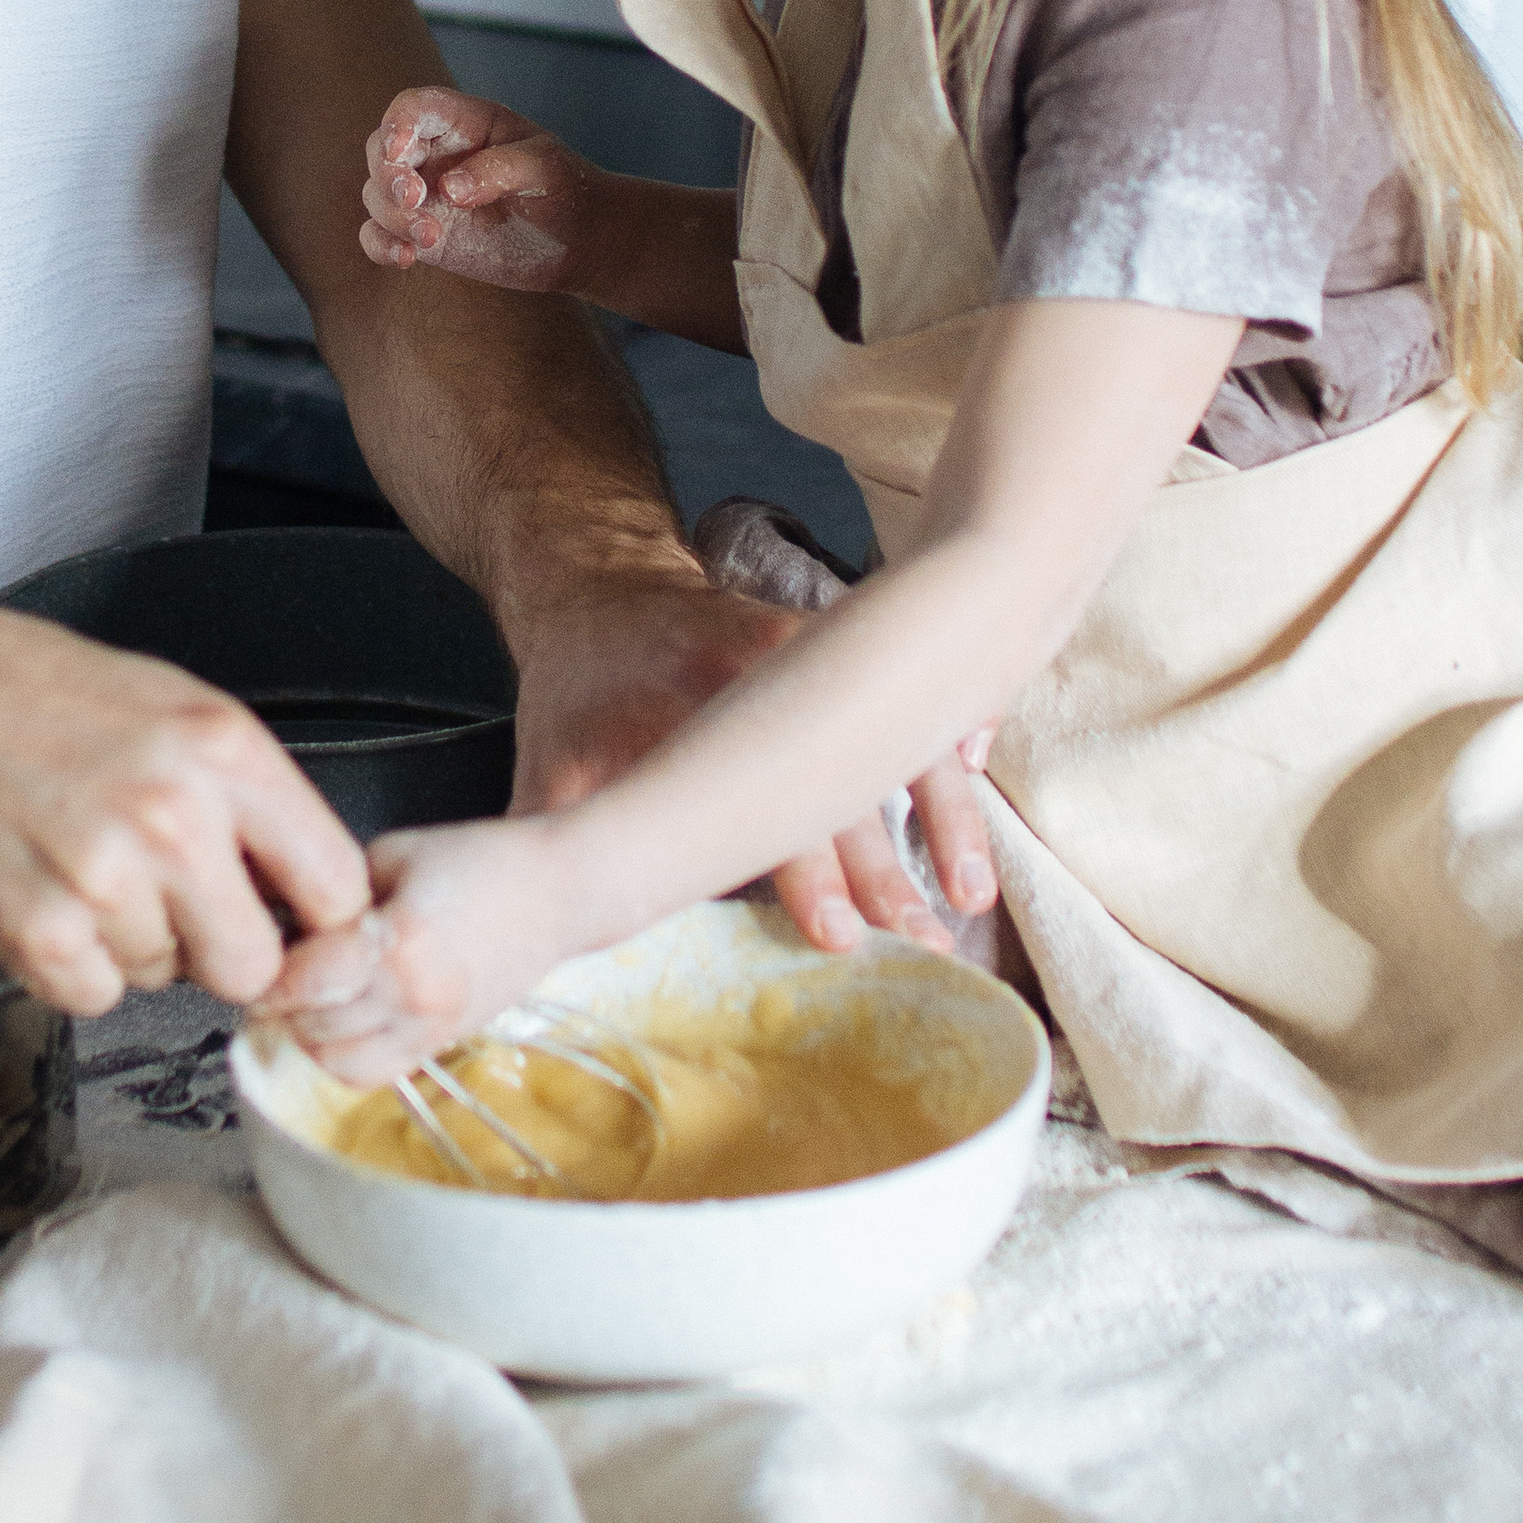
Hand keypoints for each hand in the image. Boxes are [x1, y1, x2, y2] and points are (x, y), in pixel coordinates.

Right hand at [0, 607, 370, 1018]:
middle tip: (171, 902)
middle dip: (219, 949)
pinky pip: (95, 996)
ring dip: (132, 944)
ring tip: (81, 866)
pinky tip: (44, 895)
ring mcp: (105, 880)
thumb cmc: (29, 694)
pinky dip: (72, 964)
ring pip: (167, 979)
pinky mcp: (38, 933)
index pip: (338, 887)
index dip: (317, 921)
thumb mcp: (172, 707)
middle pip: (256, 965)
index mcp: (225, 751)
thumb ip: (246, 795)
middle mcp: (175, 817)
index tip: (295, 926)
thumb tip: (302, 886)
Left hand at [263, 819, 575, 1085]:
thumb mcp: (395, 852)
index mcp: (401, 939)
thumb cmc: (481, 860)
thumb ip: (336, 889)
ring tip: (308, 999)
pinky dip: (344, 1057)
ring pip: (337, 1062)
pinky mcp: (443, 1042)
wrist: (558, 891)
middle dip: (282, 1002)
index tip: (255, 954)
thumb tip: (283, 919)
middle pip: (313, 1024)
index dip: (268, 971)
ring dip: (310, 1034)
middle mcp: (415, 994)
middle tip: (273, 974)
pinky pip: (373, 1075)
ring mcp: (432, 1026)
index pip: (305, 978)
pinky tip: (342, 1020)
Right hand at [360, 88, 602, 291]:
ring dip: (392, 215)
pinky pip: (380, 234)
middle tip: (415, 200)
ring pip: (377, 194)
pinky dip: (380, 245)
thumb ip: (499, 169)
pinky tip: (406, 259)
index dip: (398, 123)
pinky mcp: (423, 233)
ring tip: (430, 238)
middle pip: (382, 150)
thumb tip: (448, 189)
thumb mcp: (545, 168)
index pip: (415, 107)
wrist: (580, 239)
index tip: (400, 153)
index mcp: (464, 122)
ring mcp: (427, 195)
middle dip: (388, 175)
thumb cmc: (567, 189)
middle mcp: (436, 154)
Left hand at [513, 564, 995, 953]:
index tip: (838, 933)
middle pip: (846, 776)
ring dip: (943, 816)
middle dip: (891, 866)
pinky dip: (952, 736)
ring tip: (973, 893)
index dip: (805, 870)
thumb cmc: (580, 686)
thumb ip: (561, 841)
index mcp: (706, 691)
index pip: (766, 794)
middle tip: (929, 939)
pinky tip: (981, 774)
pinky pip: (913, 692)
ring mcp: (823, 650)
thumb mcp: (553, 757)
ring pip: (898, 734)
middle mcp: (776, 665)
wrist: (606, 583)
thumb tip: (542, 937)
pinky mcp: (847, 649)